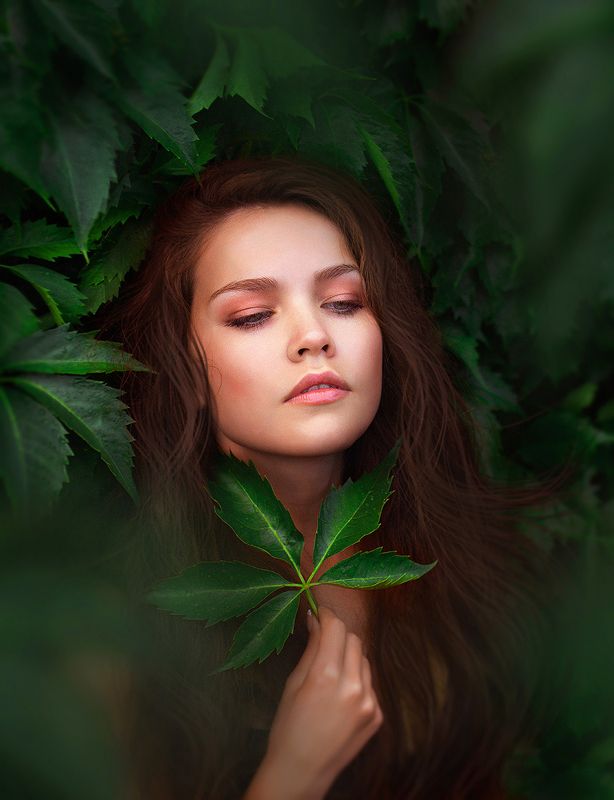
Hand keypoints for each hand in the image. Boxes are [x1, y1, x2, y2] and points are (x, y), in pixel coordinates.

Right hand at [256, 604, 383, 798]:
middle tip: (323, 640)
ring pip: (364, 659)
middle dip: (338, 635)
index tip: (320, 612)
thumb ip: (311, 648)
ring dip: (349, 658)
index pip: (335, 627)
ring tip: (330, 675)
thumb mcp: (293, 683)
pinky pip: (369, 683)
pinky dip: (356, 681)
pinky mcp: (377, 715)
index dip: (327, 615)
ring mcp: (368, 702)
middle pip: (353, 639)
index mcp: (325, 676)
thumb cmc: (289, 727)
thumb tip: (317, 620)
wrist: (302, 772)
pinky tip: (340, 697)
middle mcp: (352, 686)